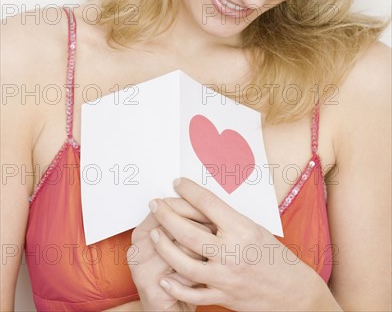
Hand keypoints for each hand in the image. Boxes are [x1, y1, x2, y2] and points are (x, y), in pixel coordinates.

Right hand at [128, 196, 213, 311]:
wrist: (166, 311)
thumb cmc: (174, 274)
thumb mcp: (173, 243)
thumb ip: (182, 223)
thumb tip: (207, 205)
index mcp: (141, 232)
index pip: (168, 208)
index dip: (192, 207)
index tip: (210, 210)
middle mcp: (137, 249)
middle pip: (176, 226)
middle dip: (201, 228)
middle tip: (216, 233)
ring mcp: (142, 270)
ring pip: (182, 248)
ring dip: (203, 252)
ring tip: (210, 255)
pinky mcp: (152, 291)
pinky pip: (184, 275)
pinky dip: (199, 275)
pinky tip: (204, 276)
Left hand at [147, 178, 320, 310]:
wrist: (293, 291)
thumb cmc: (274, 255)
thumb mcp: (254, 228)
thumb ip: (227, 219)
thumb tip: (200, 203)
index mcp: (241, 228)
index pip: (207, 203)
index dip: (188, 190)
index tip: (177, 183)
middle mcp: (231, 251)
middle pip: (187, 231)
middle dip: (166, 215)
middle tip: (155, 204)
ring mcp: (225, 276)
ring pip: (183, 262)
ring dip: (164, 247)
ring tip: (153, 234)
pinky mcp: (223, 295)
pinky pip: (192, 293)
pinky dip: (175, 286)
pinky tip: (164, 277)